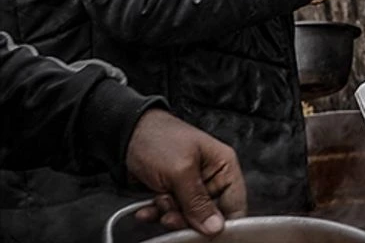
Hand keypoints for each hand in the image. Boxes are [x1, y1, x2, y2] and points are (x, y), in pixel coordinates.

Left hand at [125, 109, 246, 235]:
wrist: (125, 134)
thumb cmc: (158, 138)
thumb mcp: (180, 171)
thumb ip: (198, 202)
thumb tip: (215, 227)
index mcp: (224, 166)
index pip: (236, 204)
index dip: (223, 222)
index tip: (206, 233)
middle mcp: (211, 177)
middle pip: (210, 214)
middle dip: (188, 218)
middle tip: (172, 215)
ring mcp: (191, 186)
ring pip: (188, 217)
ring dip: (170, 214)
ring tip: (159, 202)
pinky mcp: (173, 192)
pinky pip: (171, 212)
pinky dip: (157, 213)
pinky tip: (148, 207)